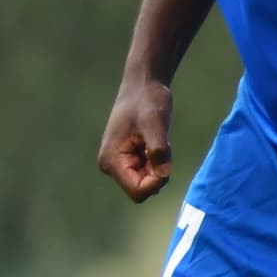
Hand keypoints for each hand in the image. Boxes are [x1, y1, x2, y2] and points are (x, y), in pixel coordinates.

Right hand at [97, 71, 173, 201]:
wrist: (142, 84)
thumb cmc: (147, 100)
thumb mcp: (155, 123)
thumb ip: (158, 150)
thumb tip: (164, 175)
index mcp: (111, 161)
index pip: (138, 192)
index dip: (157, 181)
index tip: (165, 158)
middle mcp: (111, 166)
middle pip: (142, 188)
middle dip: (157, 171)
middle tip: (159, 143)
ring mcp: (118, 163)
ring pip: (147, 180)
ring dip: (158, 164)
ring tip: (156, 139)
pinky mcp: (126, 159)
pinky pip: (147, 171)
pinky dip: (157, 159)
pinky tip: (154, 140)